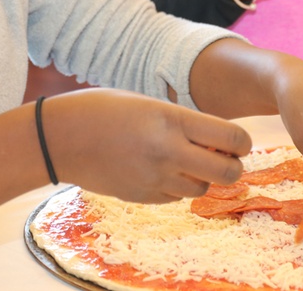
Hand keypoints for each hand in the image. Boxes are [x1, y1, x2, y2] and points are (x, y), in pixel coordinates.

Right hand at [43, 89, 251, 202]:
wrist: (59, 138)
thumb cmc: (102, 109)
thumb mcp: (148, 103)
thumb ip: (183, 121)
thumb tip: (218, 141)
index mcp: (171, 120)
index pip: (231, 138)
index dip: (243, 142)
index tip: (237, 141)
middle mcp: (168, 152)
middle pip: (227, 172)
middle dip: (233, 166)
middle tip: (224, 156)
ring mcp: (155, 178)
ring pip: (202, 188)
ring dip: (203, 177)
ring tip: (186, 160)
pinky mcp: (142, 197)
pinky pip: (177, 197)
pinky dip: (178, 187)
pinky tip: (162, 169)